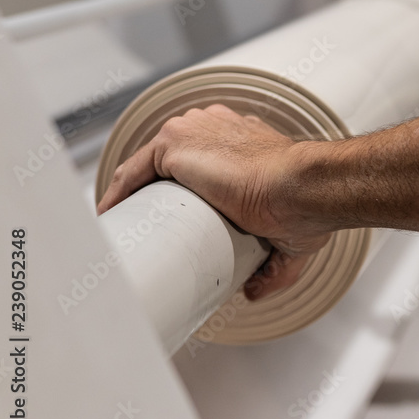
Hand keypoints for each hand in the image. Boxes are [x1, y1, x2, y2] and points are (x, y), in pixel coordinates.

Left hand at [96, 104, 332, 299]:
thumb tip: (254, 290)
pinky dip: (118, 194)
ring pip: (148, 164)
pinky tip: (113, 216)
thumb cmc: (305, 204)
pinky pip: (132, 170)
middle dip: (156, 192)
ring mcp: (194, 131)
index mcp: (245, 139)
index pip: (203, 156)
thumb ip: (274, 266)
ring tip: (130, 229)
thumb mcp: (291, 239)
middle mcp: (217, 127)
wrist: (302, 188)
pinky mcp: (174, 144)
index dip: (187, 186)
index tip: (179, 215)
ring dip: (135, 195)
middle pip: (170, 160)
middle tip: (152, 227)